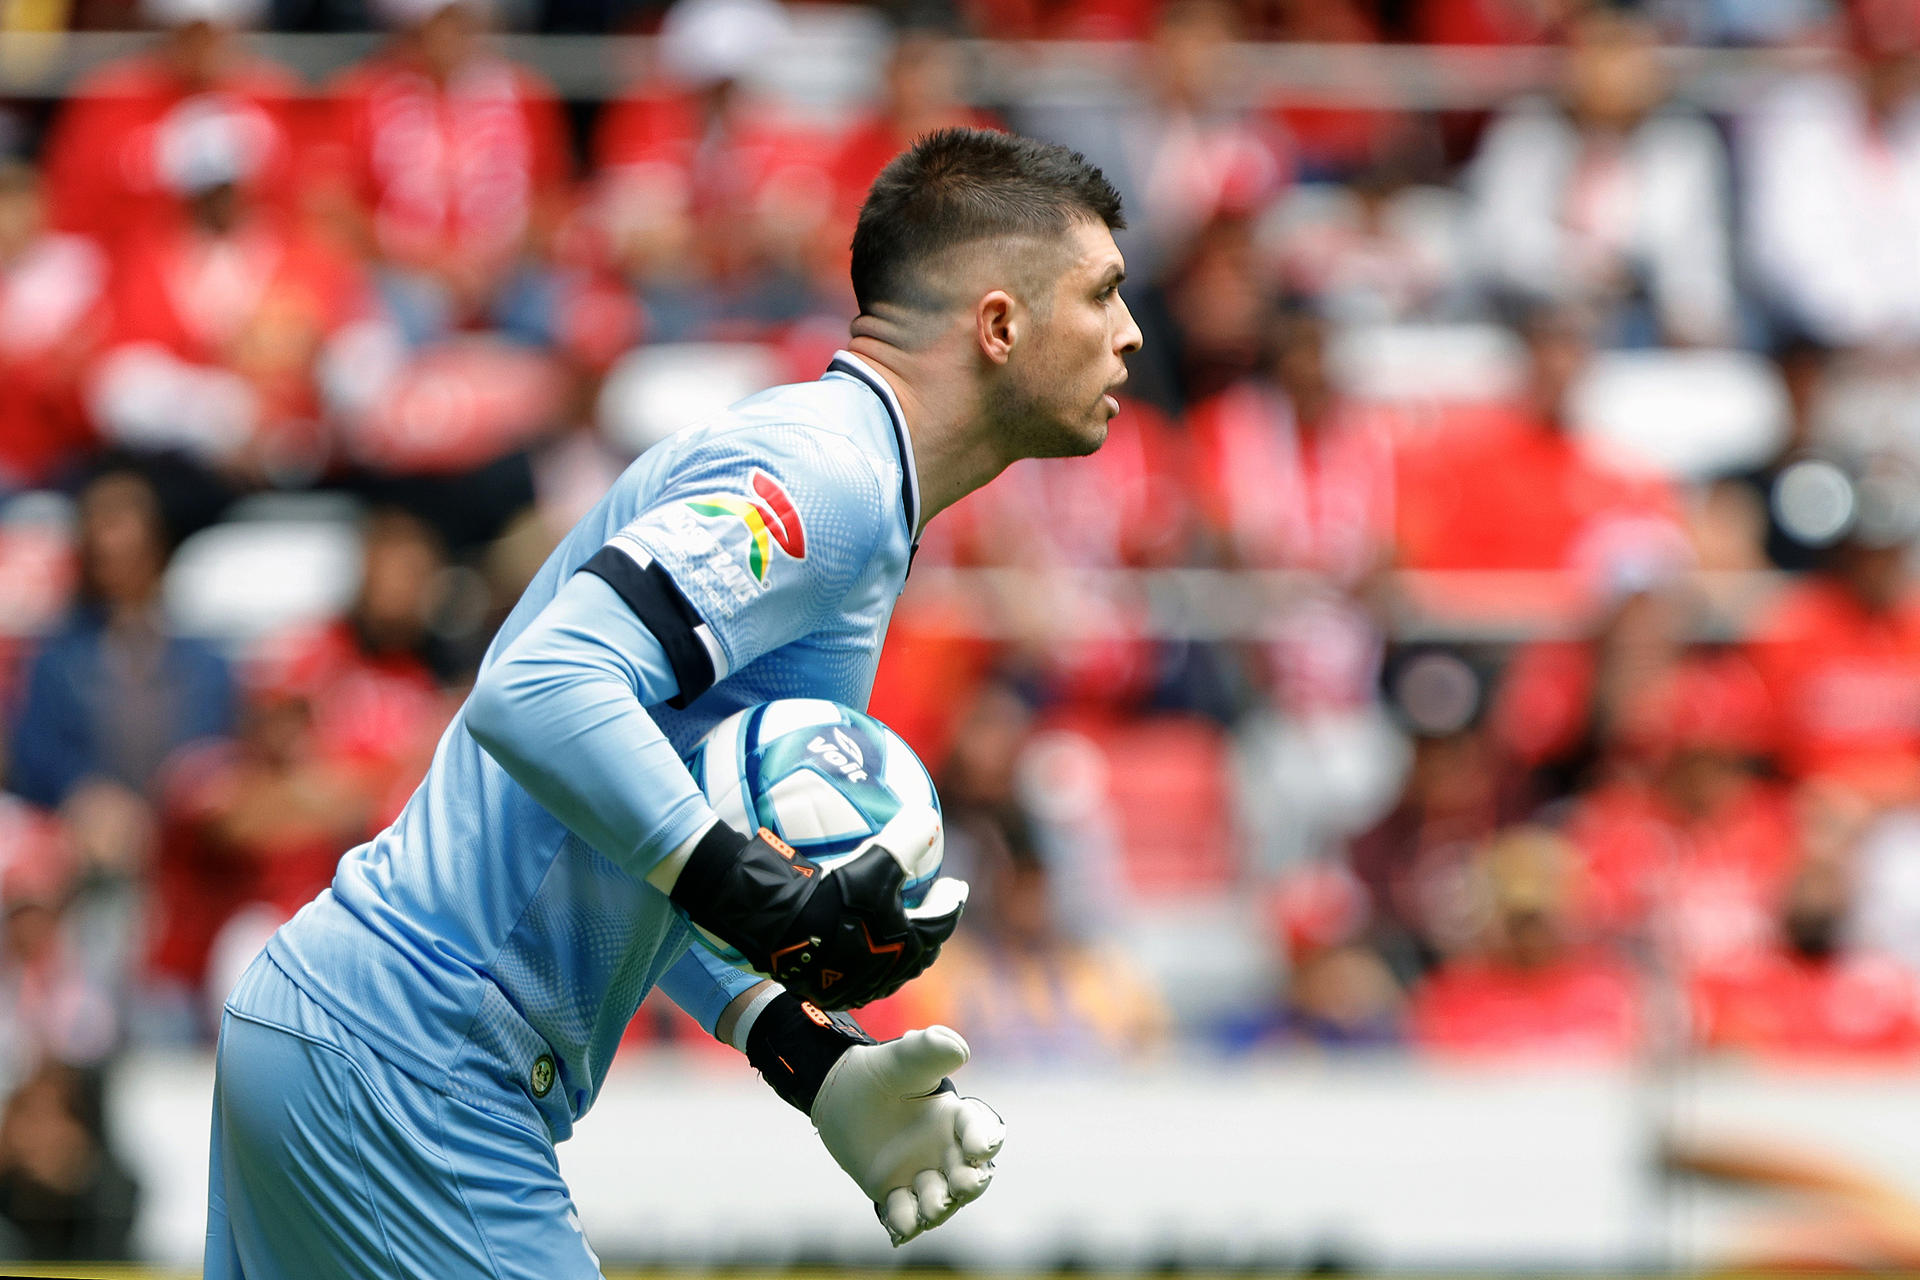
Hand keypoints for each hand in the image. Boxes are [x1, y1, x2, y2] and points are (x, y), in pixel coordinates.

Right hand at [672, 806, 967, 1009]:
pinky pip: (855, 972)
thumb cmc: (830, 893)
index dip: (952, 901)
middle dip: (929, 928)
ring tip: (895, 922)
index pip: (942, 922)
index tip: (956, 884)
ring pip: (887, 966)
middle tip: (932, 905)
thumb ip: (910, 835)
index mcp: (905, 946)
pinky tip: (854, 938)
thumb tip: (928, 816)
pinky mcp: (823, 987)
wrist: (772, 925)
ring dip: (898, 945)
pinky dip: (866, 954)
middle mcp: (884, 974)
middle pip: (919, 952)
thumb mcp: (876, 857)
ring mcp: (853, 985)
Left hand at [811, 1025, 1004, 1245]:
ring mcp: (921, 1175)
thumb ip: (931, 1048)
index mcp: (955, 1117)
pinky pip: (905, 1215)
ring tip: (931, 1206)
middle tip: (961, 1185)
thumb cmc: (880, 1071)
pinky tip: (899, 1227)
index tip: (980, 1147)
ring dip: (939, 1206)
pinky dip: (905, 1223)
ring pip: (940, 1200)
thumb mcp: (904, 1057)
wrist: (838, 1093)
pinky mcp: (894, 1194)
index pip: (981, 1131)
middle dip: (970, 1184)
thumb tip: (961, 1050)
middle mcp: (945, 1150)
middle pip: (970, 1175)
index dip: (985, 1140)